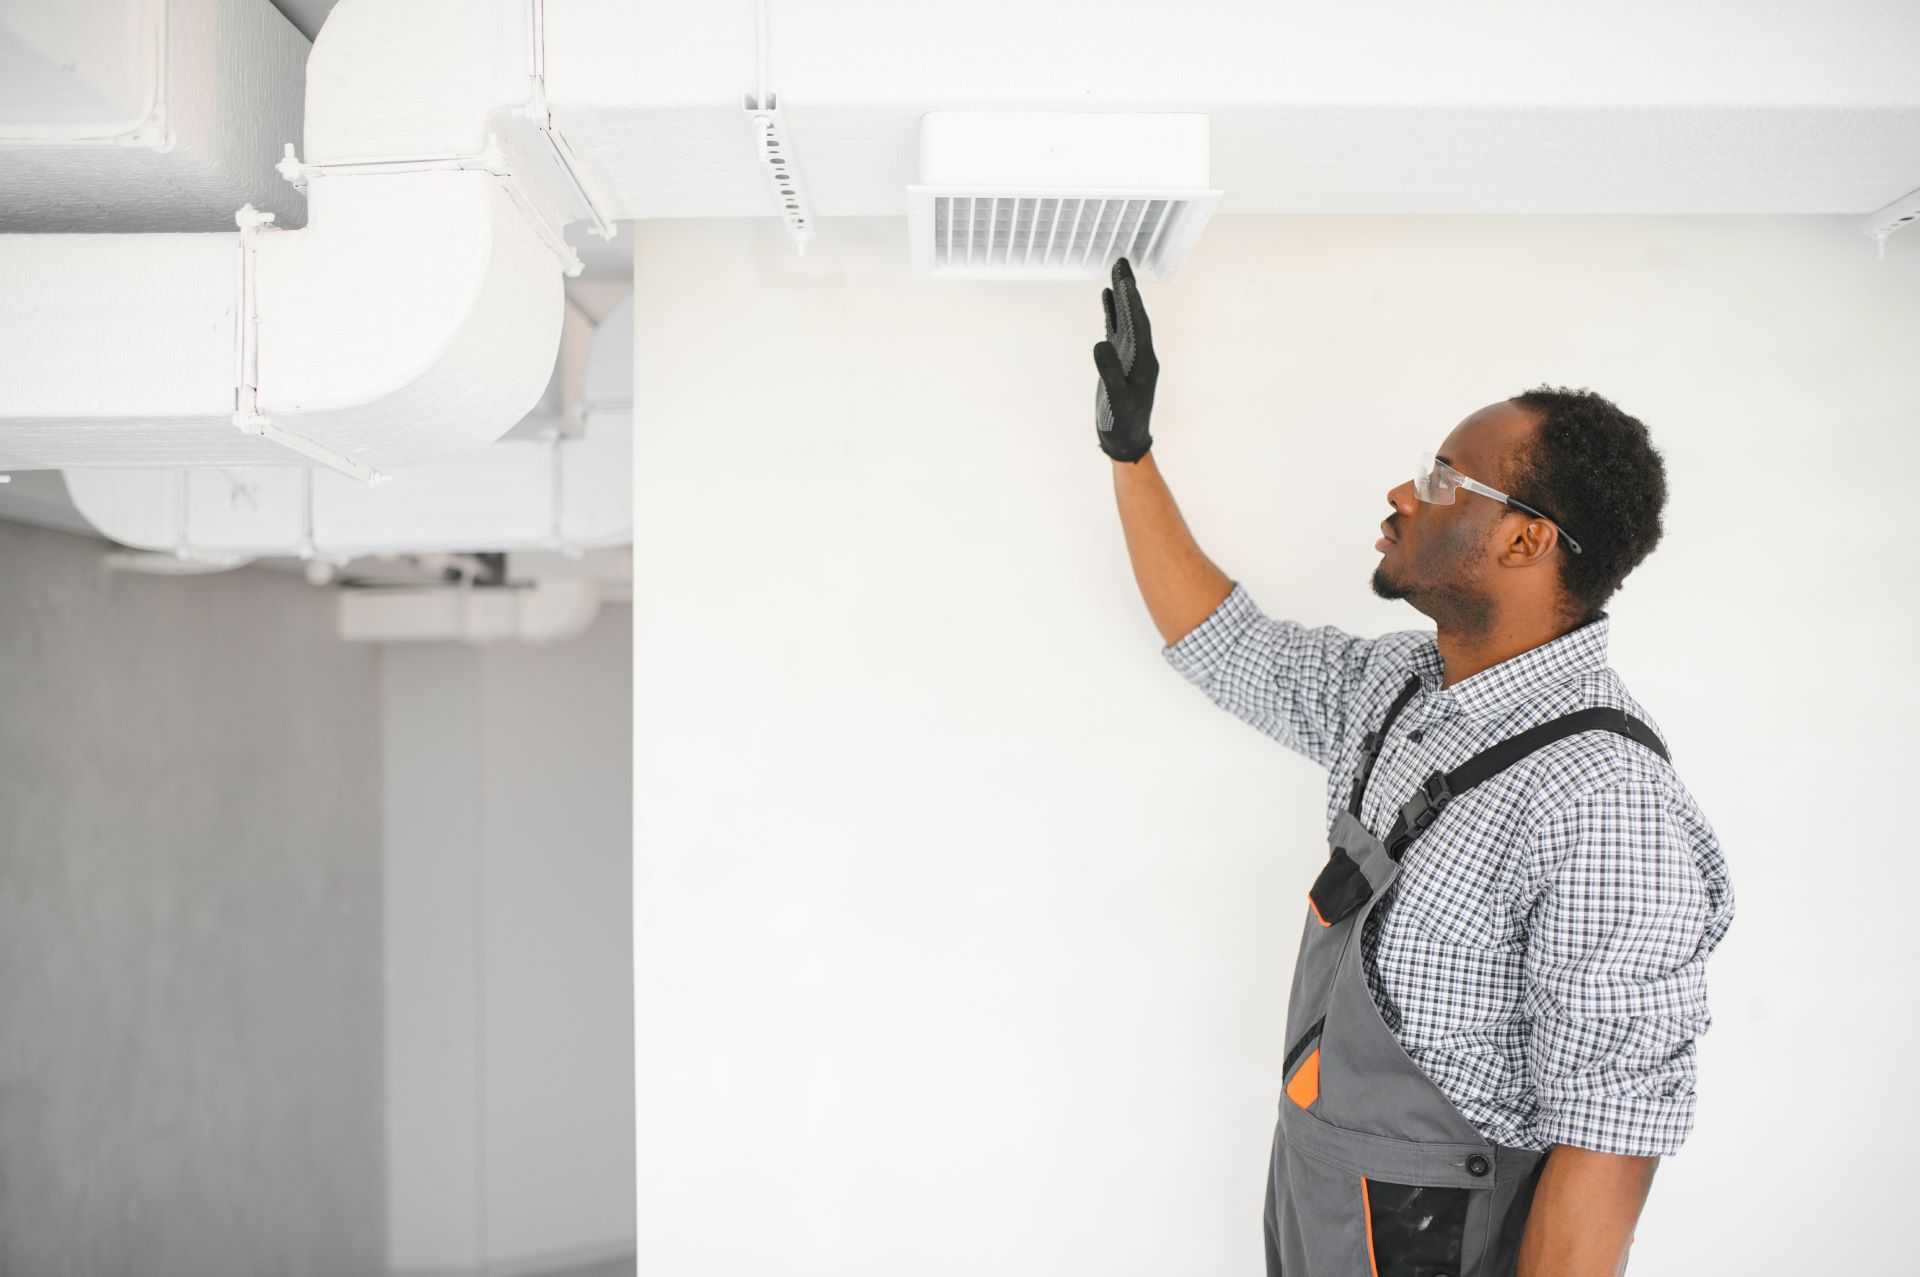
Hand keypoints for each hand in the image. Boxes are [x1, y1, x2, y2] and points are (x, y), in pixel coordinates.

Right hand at [1092, 256, 1157, 463]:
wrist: (1126, 441)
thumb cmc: (1122, 423)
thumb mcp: (1116, 400)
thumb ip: (1110, 372)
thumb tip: (1101, 343)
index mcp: (1145, 362)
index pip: (1140, 325)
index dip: (1132, 302)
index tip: (1125, 280)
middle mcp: (1141, 354)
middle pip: (1135, 315)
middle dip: (1128, 289)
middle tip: (1122, 263)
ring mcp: (1131, 356)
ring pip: (1127, 319)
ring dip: (1121, 296)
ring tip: (1116, 272)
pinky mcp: (1120, 361)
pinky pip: (1118, 330)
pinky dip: (1113, 313)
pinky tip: (1107, 299)